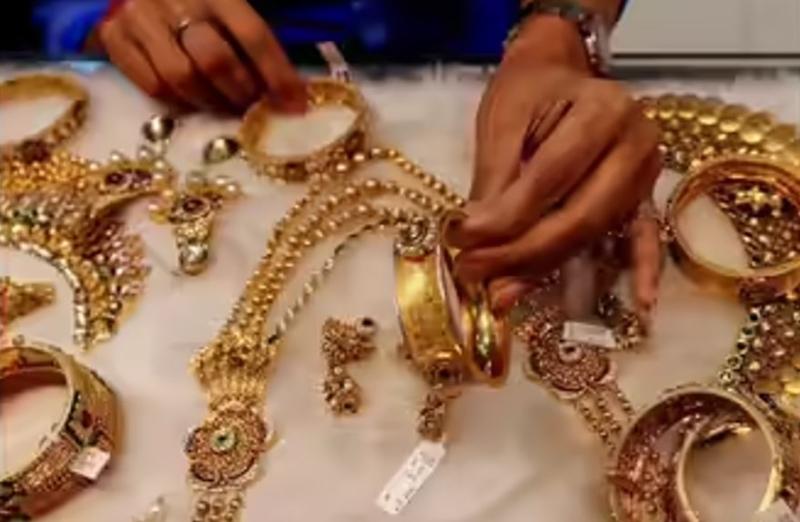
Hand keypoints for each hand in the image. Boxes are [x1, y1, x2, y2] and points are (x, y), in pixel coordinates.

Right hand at [99, 0, 305, 111]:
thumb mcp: (227, 1)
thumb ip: (250, 33)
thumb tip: (290, 85)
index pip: (254, 36)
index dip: (278, 75)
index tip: (295, 105)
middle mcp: (176, 0)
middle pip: (216, 61)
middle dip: (241, 93)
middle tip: (253, 107)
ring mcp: (140, 18)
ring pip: (182, 78)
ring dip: (211, 102)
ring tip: (224, 106)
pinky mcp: (113, 36)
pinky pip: (151, 85)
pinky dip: (178, 102)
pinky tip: (192, 101)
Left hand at [448, 16, 661, 321]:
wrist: (561, 73)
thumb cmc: (529, 91)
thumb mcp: (502, 121)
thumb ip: (494, 179)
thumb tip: (474, 239)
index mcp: (603, 110)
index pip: (549, 179)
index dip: (504, 218)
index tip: (460, 241)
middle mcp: (636, 144)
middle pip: (579, 217)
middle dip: (521, 253)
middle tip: (473, 272)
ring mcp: (646, 174)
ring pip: (595, 235)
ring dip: (546, 269)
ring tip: (499, 293)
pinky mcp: (644, 197)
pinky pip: (643, 238)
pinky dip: (640, 269)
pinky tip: (641, 304)